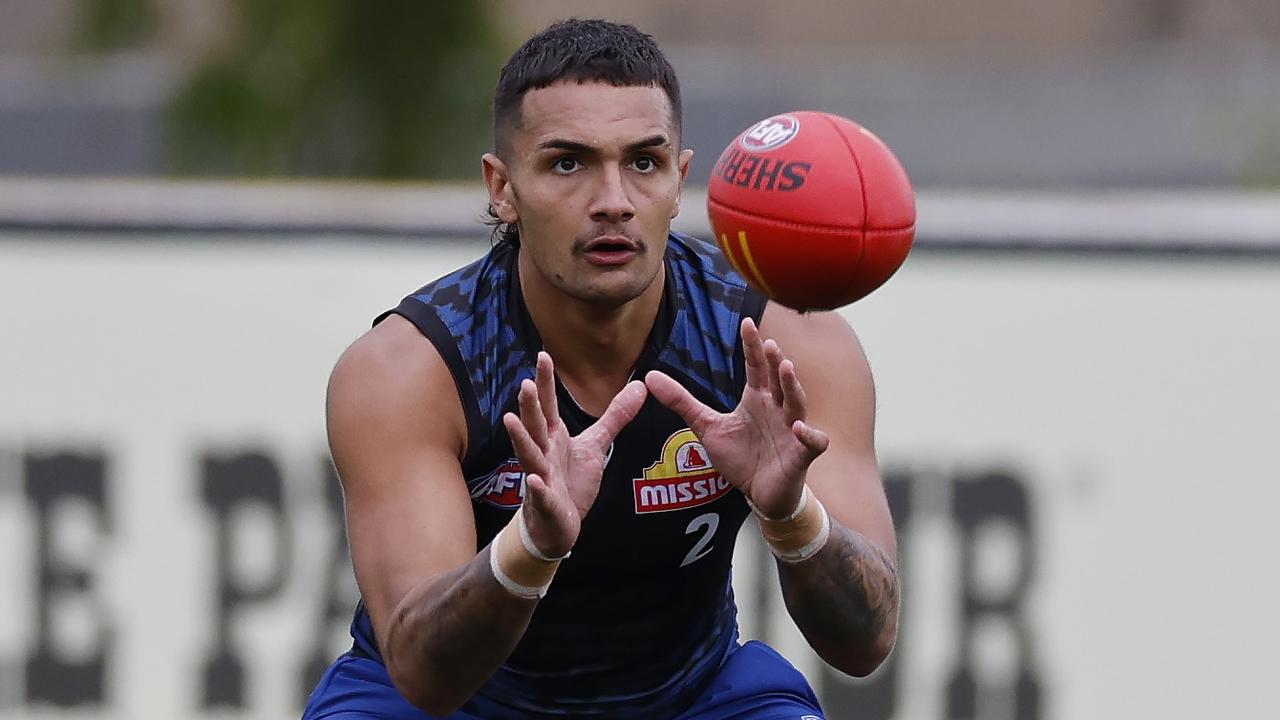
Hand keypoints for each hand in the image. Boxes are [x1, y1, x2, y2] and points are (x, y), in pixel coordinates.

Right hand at [503, 351, 646, 555]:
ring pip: (529, 455)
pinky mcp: (546, 503)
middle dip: (529, 405)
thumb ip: (615, 416)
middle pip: (534, 426)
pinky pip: (540, 494)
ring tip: (510, 420)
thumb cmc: (570, 481)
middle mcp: (543, 453)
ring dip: (520, 439)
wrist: (556, 525)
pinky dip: (537, 487)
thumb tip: (640, 386)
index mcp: (553, 436)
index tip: (543, 355)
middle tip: (524, 383)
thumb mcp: (595, 445)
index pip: (548, 405)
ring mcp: (541, 477)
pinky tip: (534, 479)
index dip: (545, 382)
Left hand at [644, 317, 828, 518]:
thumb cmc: (740, 457)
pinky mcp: (801, 455)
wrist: (761, 494)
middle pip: (778, 380)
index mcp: (757, 399)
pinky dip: (810, 435)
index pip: (756, 367)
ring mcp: (792, 430)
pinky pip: (813, 443)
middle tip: (769, 344)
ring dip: (792, 386)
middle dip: (775, 361)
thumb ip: (681, 402)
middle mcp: (777, 409)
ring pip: (797, 403)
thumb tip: (648, 377)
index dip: (752, 346)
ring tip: (786, 369)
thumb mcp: (706, 427)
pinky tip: (799, 428)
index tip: (747, 323)